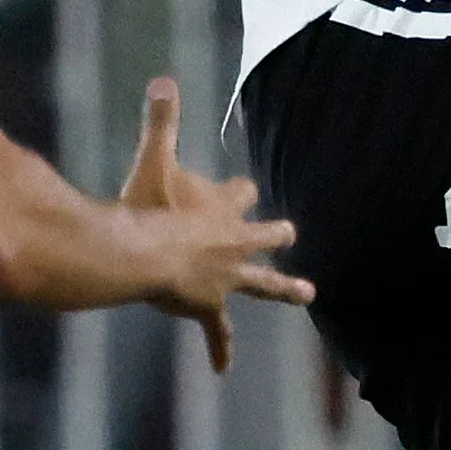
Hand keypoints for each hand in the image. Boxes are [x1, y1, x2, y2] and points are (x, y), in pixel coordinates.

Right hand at [120, 76, 314, 370]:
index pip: (241, 194)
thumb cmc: (146, 206)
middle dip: (275, 234)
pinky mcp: (208, 305)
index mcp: (223, 208)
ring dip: (284, 288)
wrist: (142, 256)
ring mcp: (225, 277)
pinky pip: (218, 331)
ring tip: (308, 294)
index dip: (239, 191)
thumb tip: (162, 79)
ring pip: (262, 283)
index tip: (243, 189)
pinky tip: (223, 370)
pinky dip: (220, 348)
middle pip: (265, 235)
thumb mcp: (153, 160)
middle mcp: (233, 242)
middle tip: (290, 234)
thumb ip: (160, 121)